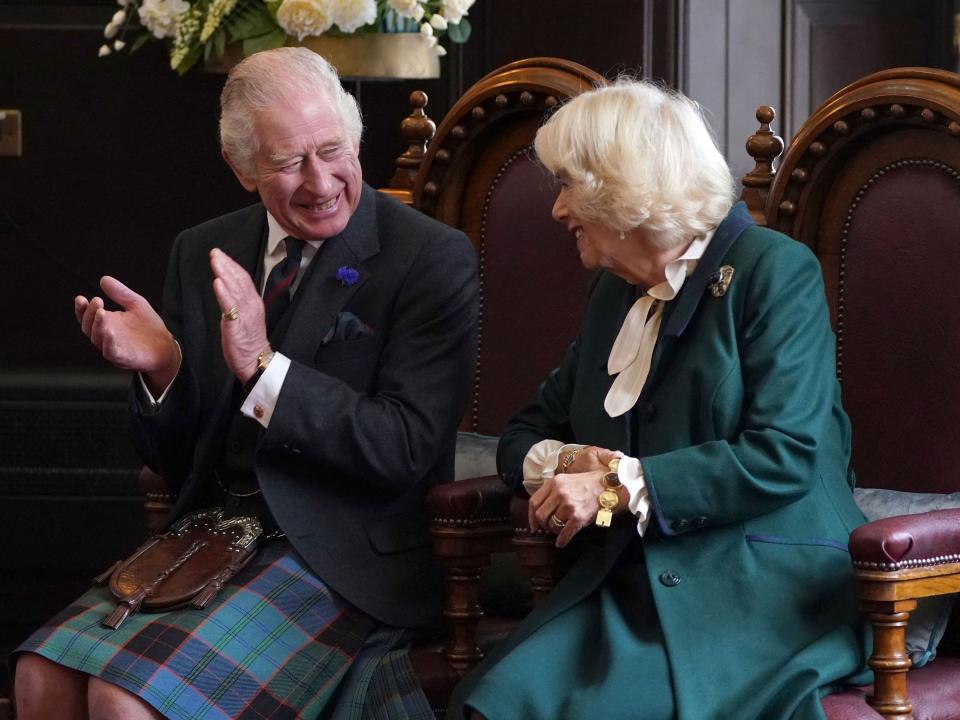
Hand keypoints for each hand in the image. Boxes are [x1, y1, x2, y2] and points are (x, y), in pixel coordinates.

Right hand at [74, 276, 178, 393]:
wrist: (166, 346)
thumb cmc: (149, 327)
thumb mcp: (136, 305)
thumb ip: (120, 293)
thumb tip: (104, 279)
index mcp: (106, 322)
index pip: (87, 316)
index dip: (81, 308)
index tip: (81, 298)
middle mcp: (105, 336)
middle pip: (88, 327)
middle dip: (90, 313)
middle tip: (97, 301)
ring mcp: (113, 347)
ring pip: (97, 339)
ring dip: (97, 326)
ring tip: (101, 313)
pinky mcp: (123, 357)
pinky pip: (111, 352)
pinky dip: (108, 343)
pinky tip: (110, 333)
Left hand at [209, 248, 268, 384]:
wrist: (256, 361)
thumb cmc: (248, 341)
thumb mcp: (245, 317)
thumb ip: (238, 303)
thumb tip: (226, 290)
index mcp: (253, 303)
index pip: (243, 279)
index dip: (232, 265)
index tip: (221, 255)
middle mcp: (251, 305)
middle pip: (239, 280)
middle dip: (226, 264)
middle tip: (215, 252)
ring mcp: (246, 315)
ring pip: (235, 289)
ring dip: (224, 273)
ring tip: (215, 261)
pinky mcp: (237, 325)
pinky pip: (230, 307)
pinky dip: (224, 293)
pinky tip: (217, 283)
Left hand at [527, 446, 622, 547]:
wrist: (609, 486)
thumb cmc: (588, 484)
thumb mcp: (567, 480)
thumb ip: (553, 491)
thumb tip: (541, 509)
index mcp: (554, 483)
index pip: (534, 502)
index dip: (531, 516)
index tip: (534, 524)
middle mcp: (560, 493)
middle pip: (540, 515)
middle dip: (543, 525)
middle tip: (548, 528)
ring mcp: (569, 505)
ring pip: (552, 525)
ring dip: (554, 531)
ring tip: (559, 530)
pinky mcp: (579, 516)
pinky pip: (565, 533)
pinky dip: (562, 540)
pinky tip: (561, 543)